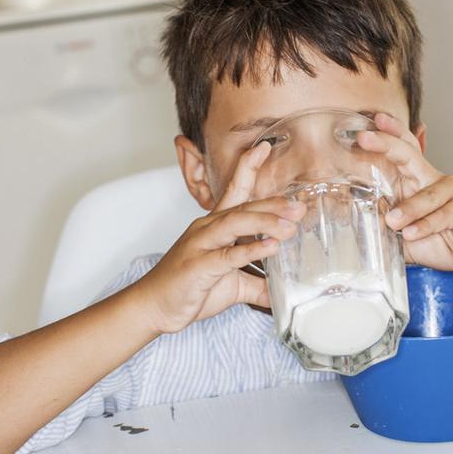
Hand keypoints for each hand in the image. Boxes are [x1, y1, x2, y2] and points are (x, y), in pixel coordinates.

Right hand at [135, 141, 304, 333]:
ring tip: (290, 225)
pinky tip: (271, 247)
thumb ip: (257, 285)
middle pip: (242, 207)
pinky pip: (227, 255)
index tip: (264, 147)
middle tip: (300, 205)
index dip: (248, 167)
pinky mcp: (198, 266)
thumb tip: (282, 293)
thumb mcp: (231, 285)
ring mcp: (200, 245)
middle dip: (273, 204)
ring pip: (235, 224)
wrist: (153, 306)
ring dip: (264, 221)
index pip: (233, 191)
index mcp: (215, 227)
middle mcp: (207, 229)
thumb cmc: (189, 288)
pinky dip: (250, 249)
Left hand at [356, 113, 452, 273]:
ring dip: (408, 208)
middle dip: (385, 144)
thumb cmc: (443, 240)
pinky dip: (426, 224)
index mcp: (416, 181)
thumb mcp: (405, 237)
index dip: (384, 136)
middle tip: (364, 138)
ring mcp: (452, 190)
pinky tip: (412, 233)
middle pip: (409, 154)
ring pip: (426, 193)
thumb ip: (384, 231)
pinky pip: (442, 214)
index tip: (363, 127)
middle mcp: (433, 179)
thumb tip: (353, 230)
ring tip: (393, 222)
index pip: (400, 150)